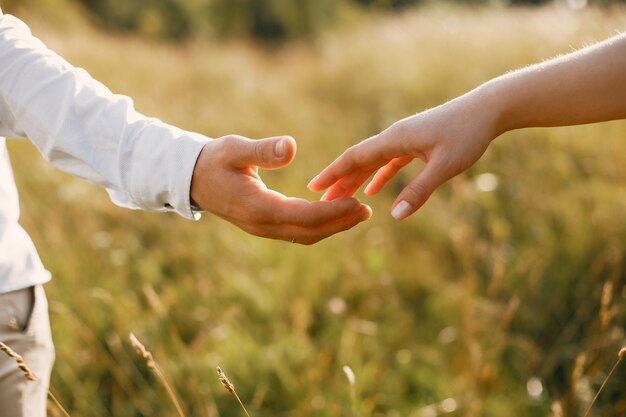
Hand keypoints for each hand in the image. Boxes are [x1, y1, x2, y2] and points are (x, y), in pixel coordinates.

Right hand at [190, 134, 371, 244]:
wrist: (191, 179)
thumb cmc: (212, 160)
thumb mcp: (233, 149)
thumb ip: (262, 150)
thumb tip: (291, 147)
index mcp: (258, 208)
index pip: (304, 216)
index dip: (333, 212)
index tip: (358, 203)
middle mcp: (262, 225)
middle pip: (309, 232)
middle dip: (340, 224)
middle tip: (367, 211)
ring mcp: (263, 228)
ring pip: (304, 235)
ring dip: (332, 226)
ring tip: (358, 213)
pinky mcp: (265, 225)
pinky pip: (297, 231)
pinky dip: (318, 224)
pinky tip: (334, 212)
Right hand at [308, 92, 495, 219]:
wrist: (487, 110)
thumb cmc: (467, 134)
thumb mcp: (444, 166)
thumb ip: (420, 190)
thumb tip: (396, 215)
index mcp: (395, 139)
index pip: (355, 157)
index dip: (333, 173)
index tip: (313, 187)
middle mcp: (394, 137)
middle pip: (359, 161)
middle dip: (340, 181)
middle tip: (321, 202)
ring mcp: (404, 139)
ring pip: (372, 162)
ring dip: (356, 180)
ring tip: (341, 198)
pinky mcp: (415, 143)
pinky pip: (389, 162)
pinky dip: (378, 176)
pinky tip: (374, 191)